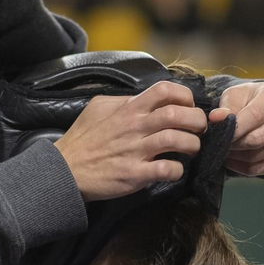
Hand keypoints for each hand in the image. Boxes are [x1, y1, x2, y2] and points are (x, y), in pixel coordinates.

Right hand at [54, 81, 209, 201]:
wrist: (64, 170)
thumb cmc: (82, 140)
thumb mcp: (97, 108)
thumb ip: (121, 101)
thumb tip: (140, 98)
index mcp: (128, 109)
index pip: (164, 90)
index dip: (184, 96)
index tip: (188, 106)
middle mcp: (134, 127)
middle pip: (177, 114)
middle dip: (197, 121)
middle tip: (199, 129)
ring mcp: (135, 151)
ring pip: (176, 140)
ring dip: (192, 145)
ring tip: (192, 149)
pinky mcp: (134, 174)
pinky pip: (165, 169)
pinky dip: (177, 170)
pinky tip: (175, 170)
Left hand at [215, 81, 263, 175]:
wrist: (263, 112)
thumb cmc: (246, 101)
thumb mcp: (234, 96)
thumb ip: (226, 107)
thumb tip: (216, 118)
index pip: (256, 116)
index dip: (235, 128)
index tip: (220, 134)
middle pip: (258, 139)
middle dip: (234, 144)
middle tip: (220, 144)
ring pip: (258, 156)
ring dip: (236, 157)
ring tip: (226, 150)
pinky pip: (262, 169)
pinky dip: (243, 168)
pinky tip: (234, 160)